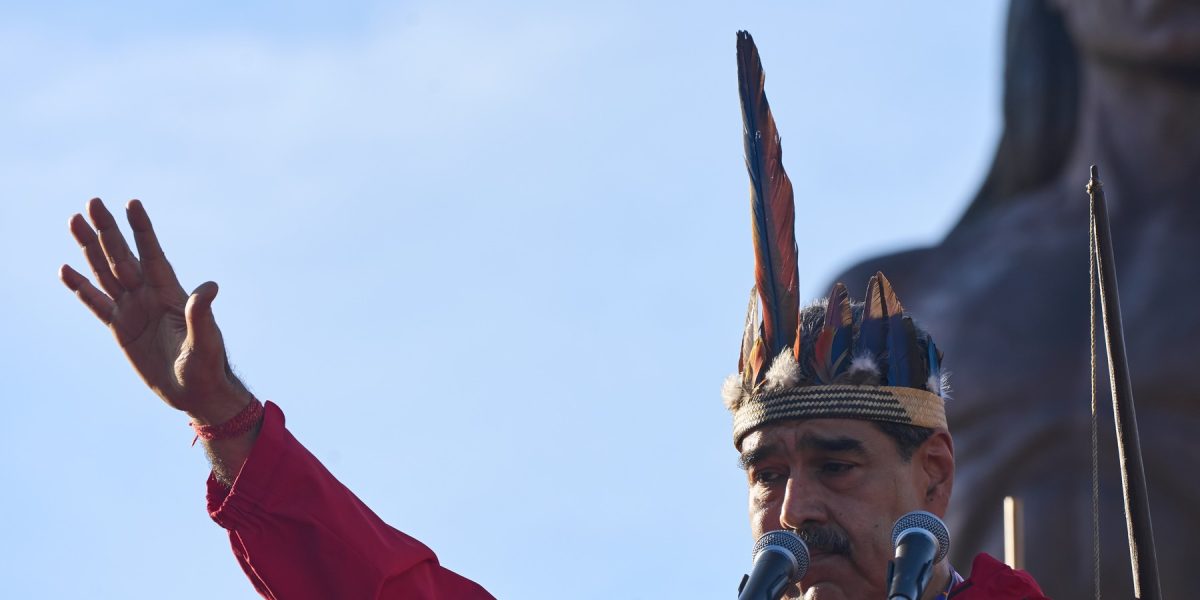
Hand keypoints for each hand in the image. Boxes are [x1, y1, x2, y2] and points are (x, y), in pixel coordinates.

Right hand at [60, 198, 250, 424]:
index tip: (132, 202)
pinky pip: (96, 303)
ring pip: (105, 272)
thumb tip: (209, 287)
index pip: (152, 253)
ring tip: (75, 222)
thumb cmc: (207, 365)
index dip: (142, 229)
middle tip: (92, 202)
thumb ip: (201, 313)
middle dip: (107, 230)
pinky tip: (66, 270)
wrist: (195, 391)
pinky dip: (81, 287)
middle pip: (122, 256)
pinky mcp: (120, 328)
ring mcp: (132, 309)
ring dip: (90, 249)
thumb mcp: (205, 340)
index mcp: (170, 292)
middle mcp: (148, 295)